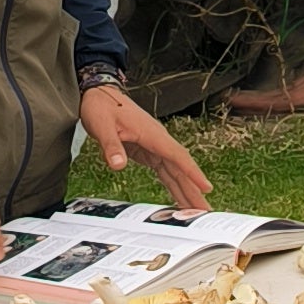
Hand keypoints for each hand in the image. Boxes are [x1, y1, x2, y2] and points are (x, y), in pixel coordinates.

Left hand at [79, 81, 213, 213]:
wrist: (98, 94)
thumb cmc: (101, 106)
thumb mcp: (102, 126)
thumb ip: (111, 146)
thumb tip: (118, 165)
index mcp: (152, 134)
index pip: (177, 156)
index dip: (192, 173)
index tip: (205, 188)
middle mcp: (158, 140)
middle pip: (181, 168)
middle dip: (193, 189)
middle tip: (205, 209)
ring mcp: (154, 146)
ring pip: (175, 172)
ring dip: (186, 190)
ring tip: (196, 209)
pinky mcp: (148, 151)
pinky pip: (165, 171)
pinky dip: (173, 184)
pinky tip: (179, 197)